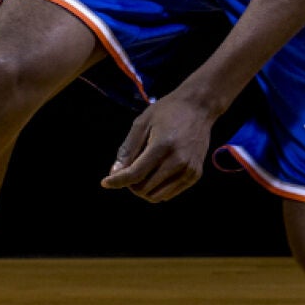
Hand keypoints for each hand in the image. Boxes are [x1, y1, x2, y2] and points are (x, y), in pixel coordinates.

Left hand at [99, 91, 217, 202]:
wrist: (199, 107)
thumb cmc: (167, 112)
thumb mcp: (142, 123)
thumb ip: (128, 149)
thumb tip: (114, 173)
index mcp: (163, 145)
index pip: (135, 174)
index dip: (117, 181)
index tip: (105, 183)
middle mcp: (178, 161)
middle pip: (144, 188)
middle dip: (130, 184)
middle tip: (129, 169)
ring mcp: (189, 170)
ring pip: (156, 196)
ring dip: (143, 189)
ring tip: (142, 172)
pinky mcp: (195, 175)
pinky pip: (169, 194)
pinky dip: (157, 189)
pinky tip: (156, 173)